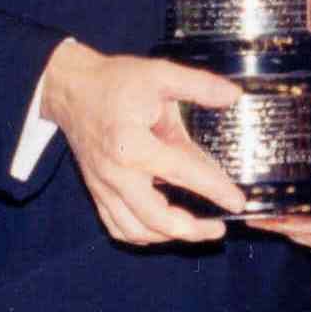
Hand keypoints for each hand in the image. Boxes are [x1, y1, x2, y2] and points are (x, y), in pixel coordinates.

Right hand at [39, 38, 245, 247]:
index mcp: (132, 144)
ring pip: (134, 230)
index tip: (238, 202)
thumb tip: (233, 95)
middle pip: (154, 218)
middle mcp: (115, 172)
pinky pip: (117, 226)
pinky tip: (165, 229)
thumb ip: (198, 85)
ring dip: (168, 237)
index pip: (181, 173)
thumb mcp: (159, 74)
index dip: (214, 189)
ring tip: (196, 229)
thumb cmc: (116, 83)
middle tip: (218, 227)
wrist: (72, 89)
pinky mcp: (97, 191)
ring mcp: (103, 186)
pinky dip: (143, 235)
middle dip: (191, 230)